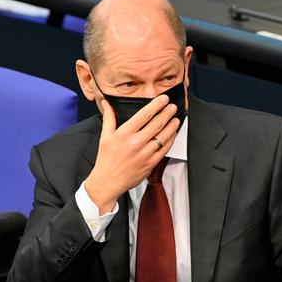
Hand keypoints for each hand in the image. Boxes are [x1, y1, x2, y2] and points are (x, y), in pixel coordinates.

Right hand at [84, 95, 179, 213]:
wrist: (108, 182)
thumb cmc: (106, 160)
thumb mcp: (104, 137)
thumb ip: (108, 118)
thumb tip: (106, 103)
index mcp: (124, 134)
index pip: (144, 115)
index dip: (156, 105)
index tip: (163, 99)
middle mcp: (136, 143)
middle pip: (157, 123)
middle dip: (167, 113)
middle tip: (173, 107)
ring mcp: (145, 154)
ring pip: (163, 136)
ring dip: (172, 126)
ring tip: (176, 119)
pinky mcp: (151, 164)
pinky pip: (164, 149)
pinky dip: (170, 140)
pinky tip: (172, 134)